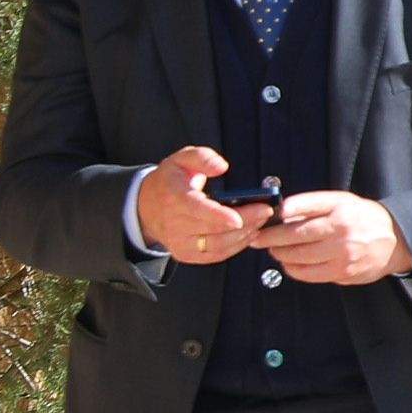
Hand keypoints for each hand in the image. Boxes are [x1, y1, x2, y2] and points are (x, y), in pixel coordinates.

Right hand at [138, 145, 261, 268]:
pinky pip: (215, 255)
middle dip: (244, 221)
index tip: (238, 218)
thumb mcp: (181, 159)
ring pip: (216, 245)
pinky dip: (235, 246)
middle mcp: (174, 222)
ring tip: (261, 221)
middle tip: (266, 211)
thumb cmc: (170, 181)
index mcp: (173, 196)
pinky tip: (249, 234)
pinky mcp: (185, 254)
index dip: (218, 215)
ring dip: (243, 235)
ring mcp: (179, 241)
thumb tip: (222, 166)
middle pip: (213, 228)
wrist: (146, 206)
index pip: (196, 209)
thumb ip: (202, 157)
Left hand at [257, 190, 411, 285]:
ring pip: (298, 259)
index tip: (260, 224)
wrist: (395, 240)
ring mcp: (343, 256)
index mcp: (340, 212)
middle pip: (294, 239)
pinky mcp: (343, 273)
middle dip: (271, 240)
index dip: (275, 223)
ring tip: (275, 250)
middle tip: (259, 240)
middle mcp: (342, 234)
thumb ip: (311, 203)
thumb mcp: (341, 200)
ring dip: (281, 255)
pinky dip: (294, 270)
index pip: (299, 216)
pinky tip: (290, 264)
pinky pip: (309, 275)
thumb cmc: (364, 218)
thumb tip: (281, 212)